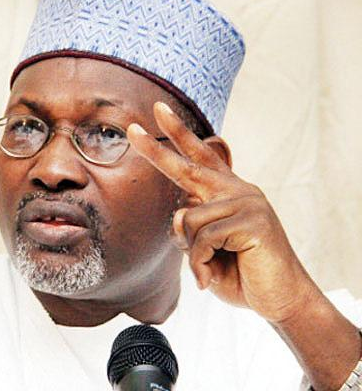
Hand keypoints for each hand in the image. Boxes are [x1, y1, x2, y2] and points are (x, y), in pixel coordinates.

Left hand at [127, 102, 318, 323]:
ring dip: (191, 254)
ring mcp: (248, 203)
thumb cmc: (240, 273)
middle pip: (189, 166)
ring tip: (207, 271)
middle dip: (156, 149)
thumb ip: (191, 228)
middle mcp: (238, 190)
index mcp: (227, 192)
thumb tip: (182, 212)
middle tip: (131, 129)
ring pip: (190, 220)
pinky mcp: (253, 221)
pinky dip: (199, 265)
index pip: (200, 158)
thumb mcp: (205, 249)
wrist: (280, 299)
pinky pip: (204, 239)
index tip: (158, 110)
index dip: (180, 134)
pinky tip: (209, 279)